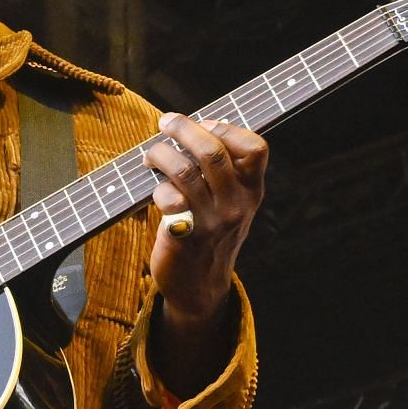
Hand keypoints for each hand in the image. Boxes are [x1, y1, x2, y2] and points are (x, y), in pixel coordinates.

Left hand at [141, 112, 267, 329]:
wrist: (200, 286)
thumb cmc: (210, 234)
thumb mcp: (231, 204)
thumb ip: (224, 172)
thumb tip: (197, 127)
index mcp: (251, 192)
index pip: (255, 148)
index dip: (227, 127)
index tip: (205, 123)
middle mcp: (236, 205)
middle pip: (213, 151)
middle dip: (184, 128)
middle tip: (166, 122)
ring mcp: (212, 221)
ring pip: (184, 170)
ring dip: (161, 153)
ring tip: (151, 154)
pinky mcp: (185, 235)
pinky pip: (167, 198)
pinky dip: (156, 188)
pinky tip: (154, 190)